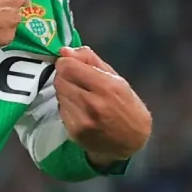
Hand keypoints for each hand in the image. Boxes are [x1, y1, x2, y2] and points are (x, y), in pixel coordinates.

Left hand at [55, 46, 150, 164]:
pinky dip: (67, 105)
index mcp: (106, 87)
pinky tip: (80, 109)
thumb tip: (65, 50)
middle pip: (60, 79)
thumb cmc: (127, 106)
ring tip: (81, 95)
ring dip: (66, 91)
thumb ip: (90, 60)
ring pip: (59, 94)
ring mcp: (82, 120)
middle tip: (78, 80)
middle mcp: (93, 104)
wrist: (132, 141)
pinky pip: (61, 109)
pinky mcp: (74, 132)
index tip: (72, 64)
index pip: (68, 67)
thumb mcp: (117, 78)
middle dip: (66, 76)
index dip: (66, 62)